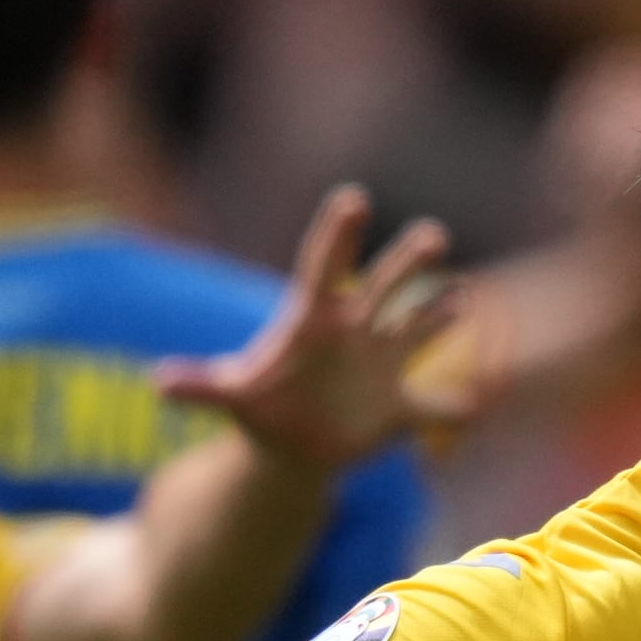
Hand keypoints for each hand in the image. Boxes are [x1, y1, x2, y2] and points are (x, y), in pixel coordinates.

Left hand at [160, 182, 459, 469]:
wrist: (295, 442)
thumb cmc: (262, 406)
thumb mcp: (232, 395)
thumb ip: (204, 386)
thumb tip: (159, 384)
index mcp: (314, 319)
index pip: (324, 267)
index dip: (338, 236)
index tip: (354, 199)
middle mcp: (357, 331)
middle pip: (387, 285)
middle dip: (409, 262)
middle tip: (434, 237)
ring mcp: (383, 364)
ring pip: (421, 328)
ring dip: (444, 314)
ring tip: (464, 298)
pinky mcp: (400, 407)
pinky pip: (436, 407)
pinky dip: (458, 407)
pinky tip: (481, 401)